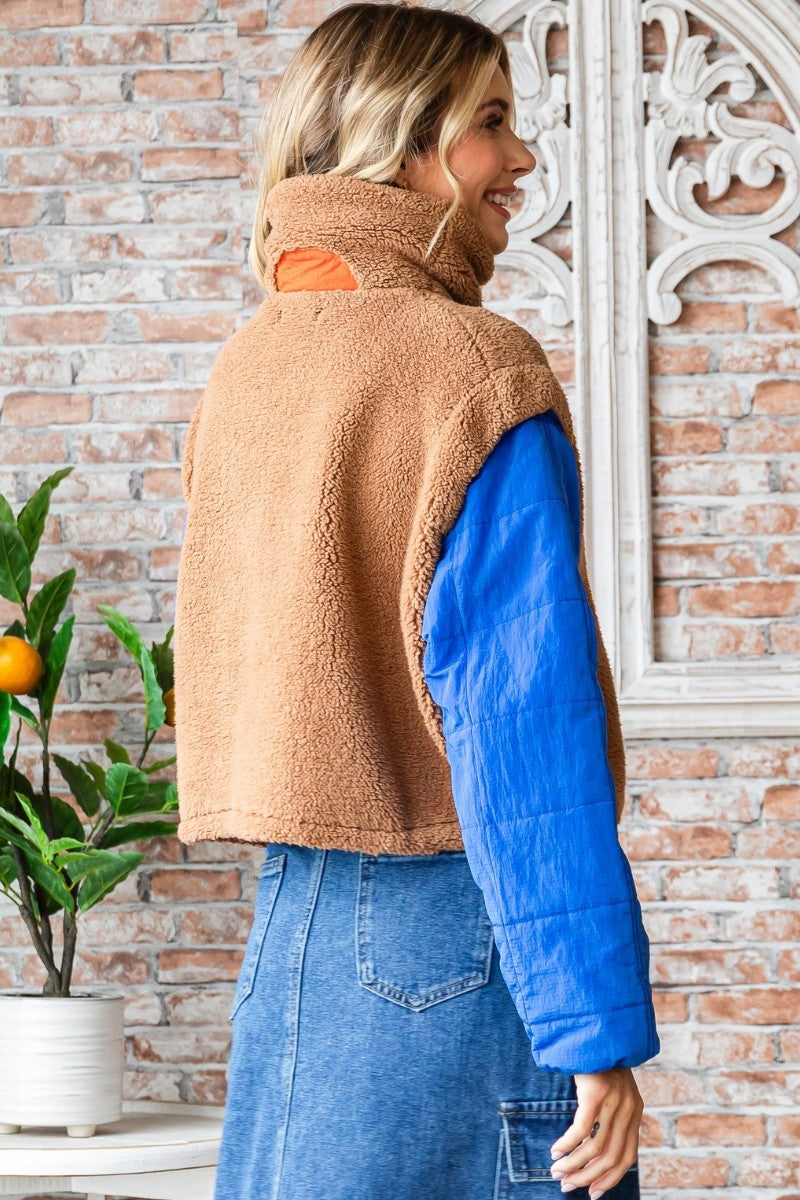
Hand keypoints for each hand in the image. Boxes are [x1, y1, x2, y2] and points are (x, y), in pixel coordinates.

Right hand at [548, 1068, 643, 1198]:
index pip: (627, 1157)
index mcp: (635, 1111)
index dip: (611, 1179)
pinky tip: (556, 1151)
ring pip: (594, 1147)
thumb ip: (611, 1114)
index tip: (593, 1194)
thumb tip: (594, 1147)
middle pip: (610, 1157)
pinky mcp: (596, 1092)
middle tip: (566, 1187)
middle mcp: (629, 1109)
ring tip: (557, 1172)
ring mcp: (614, 1100)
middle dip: (587, 1177)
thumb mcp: (612, 1089)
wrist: (595, 1027)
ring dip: (574, 1164)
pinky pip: (581, 1129)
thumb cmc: (598, 1060)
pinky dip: (567, 1145)